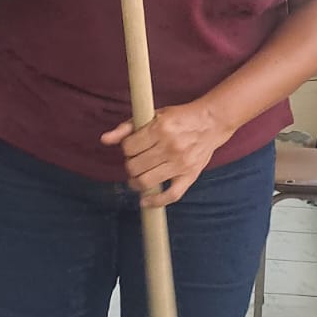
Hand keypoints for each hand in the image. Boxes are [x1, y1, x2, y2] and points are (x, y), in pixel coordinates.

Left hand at [101, 101, 231, 206]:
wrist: (211, 122)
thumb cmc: (179, 118)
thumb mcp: (153, 115)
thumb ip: (127, 127)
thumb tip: (104, 139)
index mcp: (160, 128)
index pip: (128, 148)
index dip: (127, 149)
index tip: (133, 148)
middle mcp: (170, 147)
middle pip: (134, 166)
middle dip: (130, 165)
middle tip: (137, 161)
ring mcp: (181, 164)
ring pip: (146, 182)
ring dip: (136, 182)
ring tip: (138, 177)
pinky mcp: (190, 176)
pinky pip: (170, 196)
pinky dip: (155, 202)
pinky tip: (145, 200)